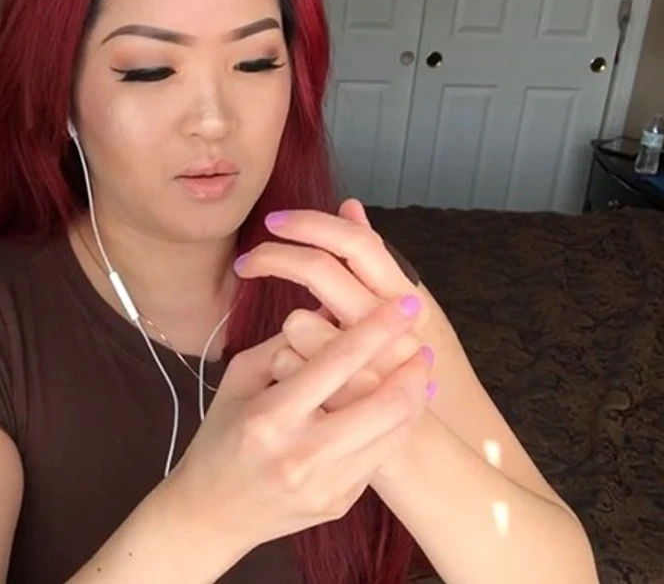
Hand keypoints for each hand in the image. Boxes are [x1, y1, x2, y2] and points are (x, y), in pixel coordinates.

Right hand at [165, 296, 430, 551]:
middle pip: (384, 403)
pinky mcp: (339, 504)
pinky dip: (396, 427)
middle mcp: (301, 452)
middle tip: (420, 345)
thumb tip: (330, 309)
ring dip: (415, 397)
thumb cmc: (221, 436)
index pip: (338, 361)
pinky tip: (397, 409)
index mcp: (271, 415)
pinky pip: (380, 458)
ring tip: (419, 373)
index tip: (406, 303)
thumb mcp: (239, 380)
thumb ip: (284, 344)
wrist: (211, 515)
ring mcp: (325, 484)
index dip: (379, 328)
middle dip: (413, 368)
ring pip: (394, 433)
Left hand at [235, 199, 428, 407]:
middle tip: (246, 261)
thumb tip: (350, 206)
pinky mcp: (337, 405)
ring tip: (294, 343)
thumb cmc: (398, 381)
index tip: (276, 221)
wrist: (417, 458)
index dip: (312, 223)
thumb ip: (371, 265)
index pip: (357, 242)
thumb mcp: (394, 317)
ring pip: (296, 319)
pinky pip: (285, 361)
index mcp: (408, 301)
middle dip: (273, 257)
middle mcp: (391, 329)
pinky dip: (283, 363)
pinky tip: (298, 382)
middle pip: (319, 269)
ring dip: (289, 328)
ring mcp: (364, 367)